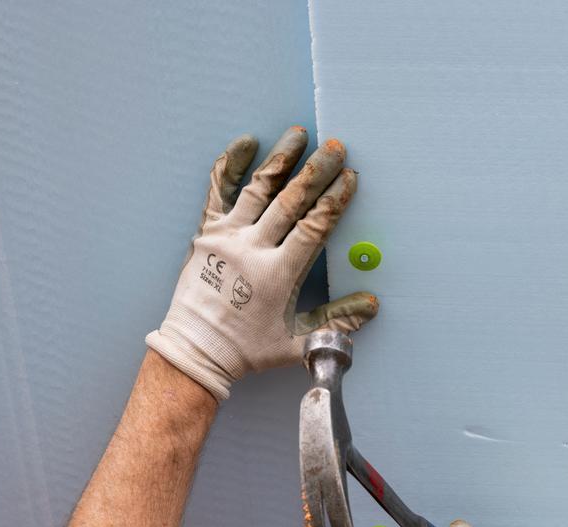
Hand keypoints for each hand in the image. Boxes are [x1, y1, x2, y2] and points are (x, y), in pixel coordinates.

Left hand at [146, 127, 377, 399]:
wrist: (195, 350)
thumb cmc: (247, 350)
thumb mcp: (299, 342)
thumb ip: (337, 322)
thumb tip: (371, 304)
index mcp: (278, 273)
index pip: (314, 226)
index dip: (334, 199)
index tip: (350, 178)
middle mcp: (252, 249)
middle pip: (290, 200)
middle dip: (316, 171)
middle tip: (335, 147)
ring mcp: (226, 237)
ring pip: (258, 188)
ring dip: (280, 159)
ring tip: (298, 134)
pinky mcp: (206, 233)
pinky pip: (218, 191)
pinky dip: (230, 164)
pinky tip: (246, 143)